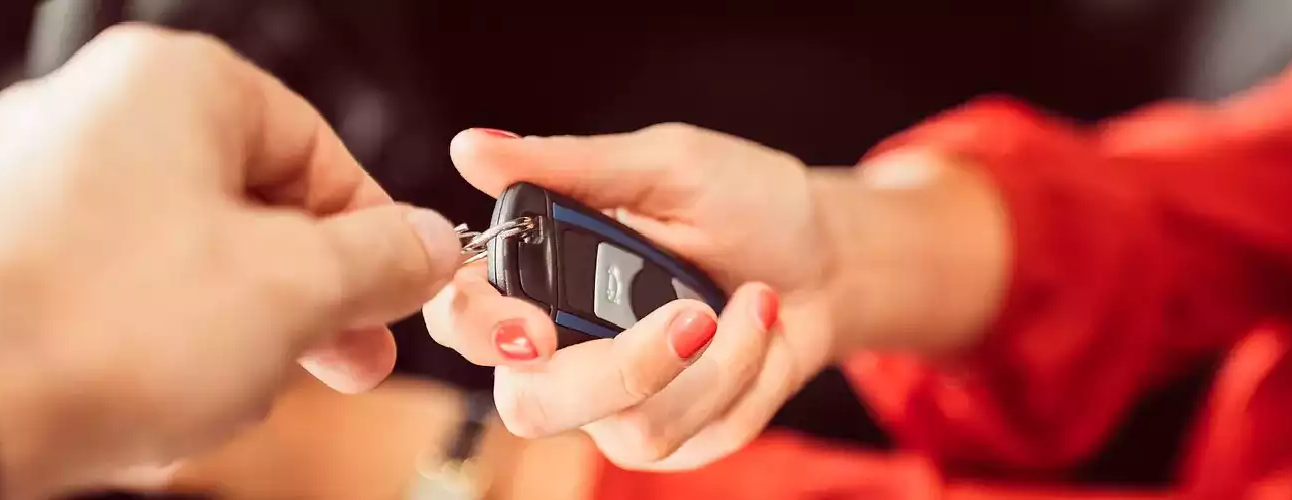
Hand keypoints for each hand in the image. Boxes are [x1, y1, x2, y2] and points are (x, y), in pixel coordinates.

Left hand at [0, 25, 459, 497]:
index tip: (400, 291)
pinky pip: (117, 286)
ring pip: (185, 252)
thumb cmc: (96, 329)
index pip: (316, 148)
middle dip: (307, 297)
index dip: (373, 234)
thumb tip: (426, 246)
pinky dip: (159, 338)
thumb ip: (382, 259)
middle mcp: (92, 113)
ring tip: (244, 390)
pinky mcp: (1, 253)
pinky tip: (171, 397)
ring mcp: (35, 182)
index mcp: (171, 83)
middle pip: (249, 203)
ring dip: (237, 327)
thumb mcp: (294, 292)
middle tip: (346, 355)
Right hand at [424, 124, 847, 470]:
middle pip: (531, 406)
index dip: (480, 332)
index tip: (537, 326)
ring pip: (631, 430)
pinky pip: (697, 436)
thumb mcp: (662, 165)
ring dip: (715, 362)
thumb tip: (473, 147)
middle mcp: (563, 349)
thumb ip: (569, 166)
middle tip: (689, 318)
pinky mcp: (679, 438)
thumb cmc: (741, 200)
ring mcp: (618, 403)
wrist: (827, 256)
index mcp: (538, 276)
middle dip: (616, 373)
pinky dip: (745, 374)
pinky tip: (759, 326)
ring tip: (750, 298)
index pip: (464, 320)